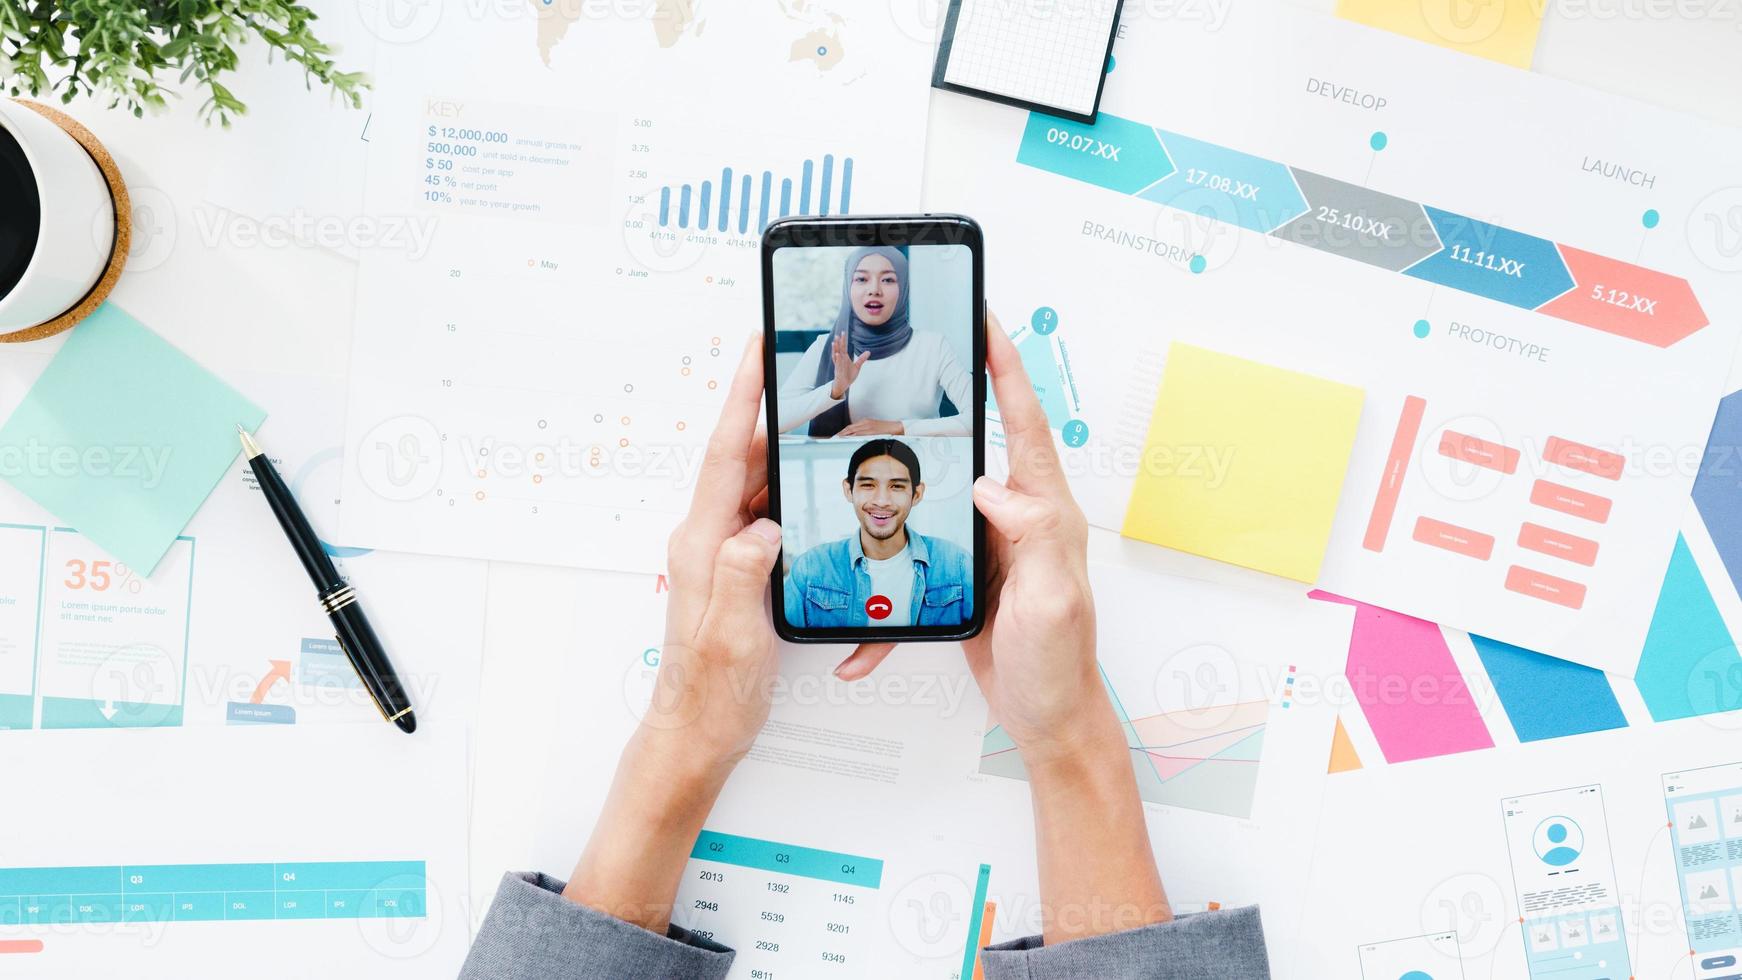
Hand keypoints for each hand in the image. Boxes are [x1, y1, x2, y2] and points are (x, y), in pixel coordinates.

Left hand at [562, 335, 783, 931]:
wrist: (696, 735)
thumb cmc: (711, 694)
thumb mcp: (732, 636)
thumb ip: (743, 574)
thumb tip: (763, 526)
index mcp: (703, 543)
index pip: (727, 455)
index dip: (745, 398)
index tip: (759, 350)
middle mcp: (708, 538)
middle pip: (747, 457)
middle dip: (777, 409)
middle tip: (817, 371)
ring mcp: (723, 553)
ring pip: (760, 484)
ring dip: (790, 450)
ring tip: (829, 417)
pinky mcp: (740, 570)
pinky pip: (767, 515)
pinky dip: (794, 492)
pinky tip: (820, 486)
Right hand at [828, 331, 870, 399]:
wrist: (844, 385)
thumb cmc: (848, 375)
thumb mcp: (857, 366)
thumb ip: (861, 359)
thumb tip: (868, 351)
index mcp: (844, 358)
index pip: (843, 347)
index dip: (843, 340)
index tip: (843, 332)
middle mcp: (840, 360)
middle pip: (839, 349)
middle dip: (838, 342)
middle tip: (837, 334)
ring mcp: (838, 365)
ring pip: (836, 356)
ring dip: (835, 349)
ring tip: (834, 342)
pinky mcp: (838, 371)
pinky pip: (837, 364)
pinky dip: (837, 359)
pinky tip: (837, 354)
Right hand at [832, 313, 1113, 757]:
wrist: (1047, 717)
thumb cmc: (1060, 662)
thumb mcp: (1053, 598)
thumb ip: (1033, 537)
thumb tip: (992, 484)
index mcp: (1042, 511)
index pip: (1023, 423)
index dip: (1004, 368)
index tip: (984, 319)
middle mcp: (1016, 517)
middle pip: (978, 440)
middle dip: (944, 398)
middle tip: (902, 362)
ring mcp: (988, 544)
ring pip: (937, 492)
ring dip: (898, 477)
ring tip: (855, 450)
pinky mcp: (964, 573)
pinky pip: (918, 558)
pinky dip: (885, 590)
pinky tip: (858, 624)